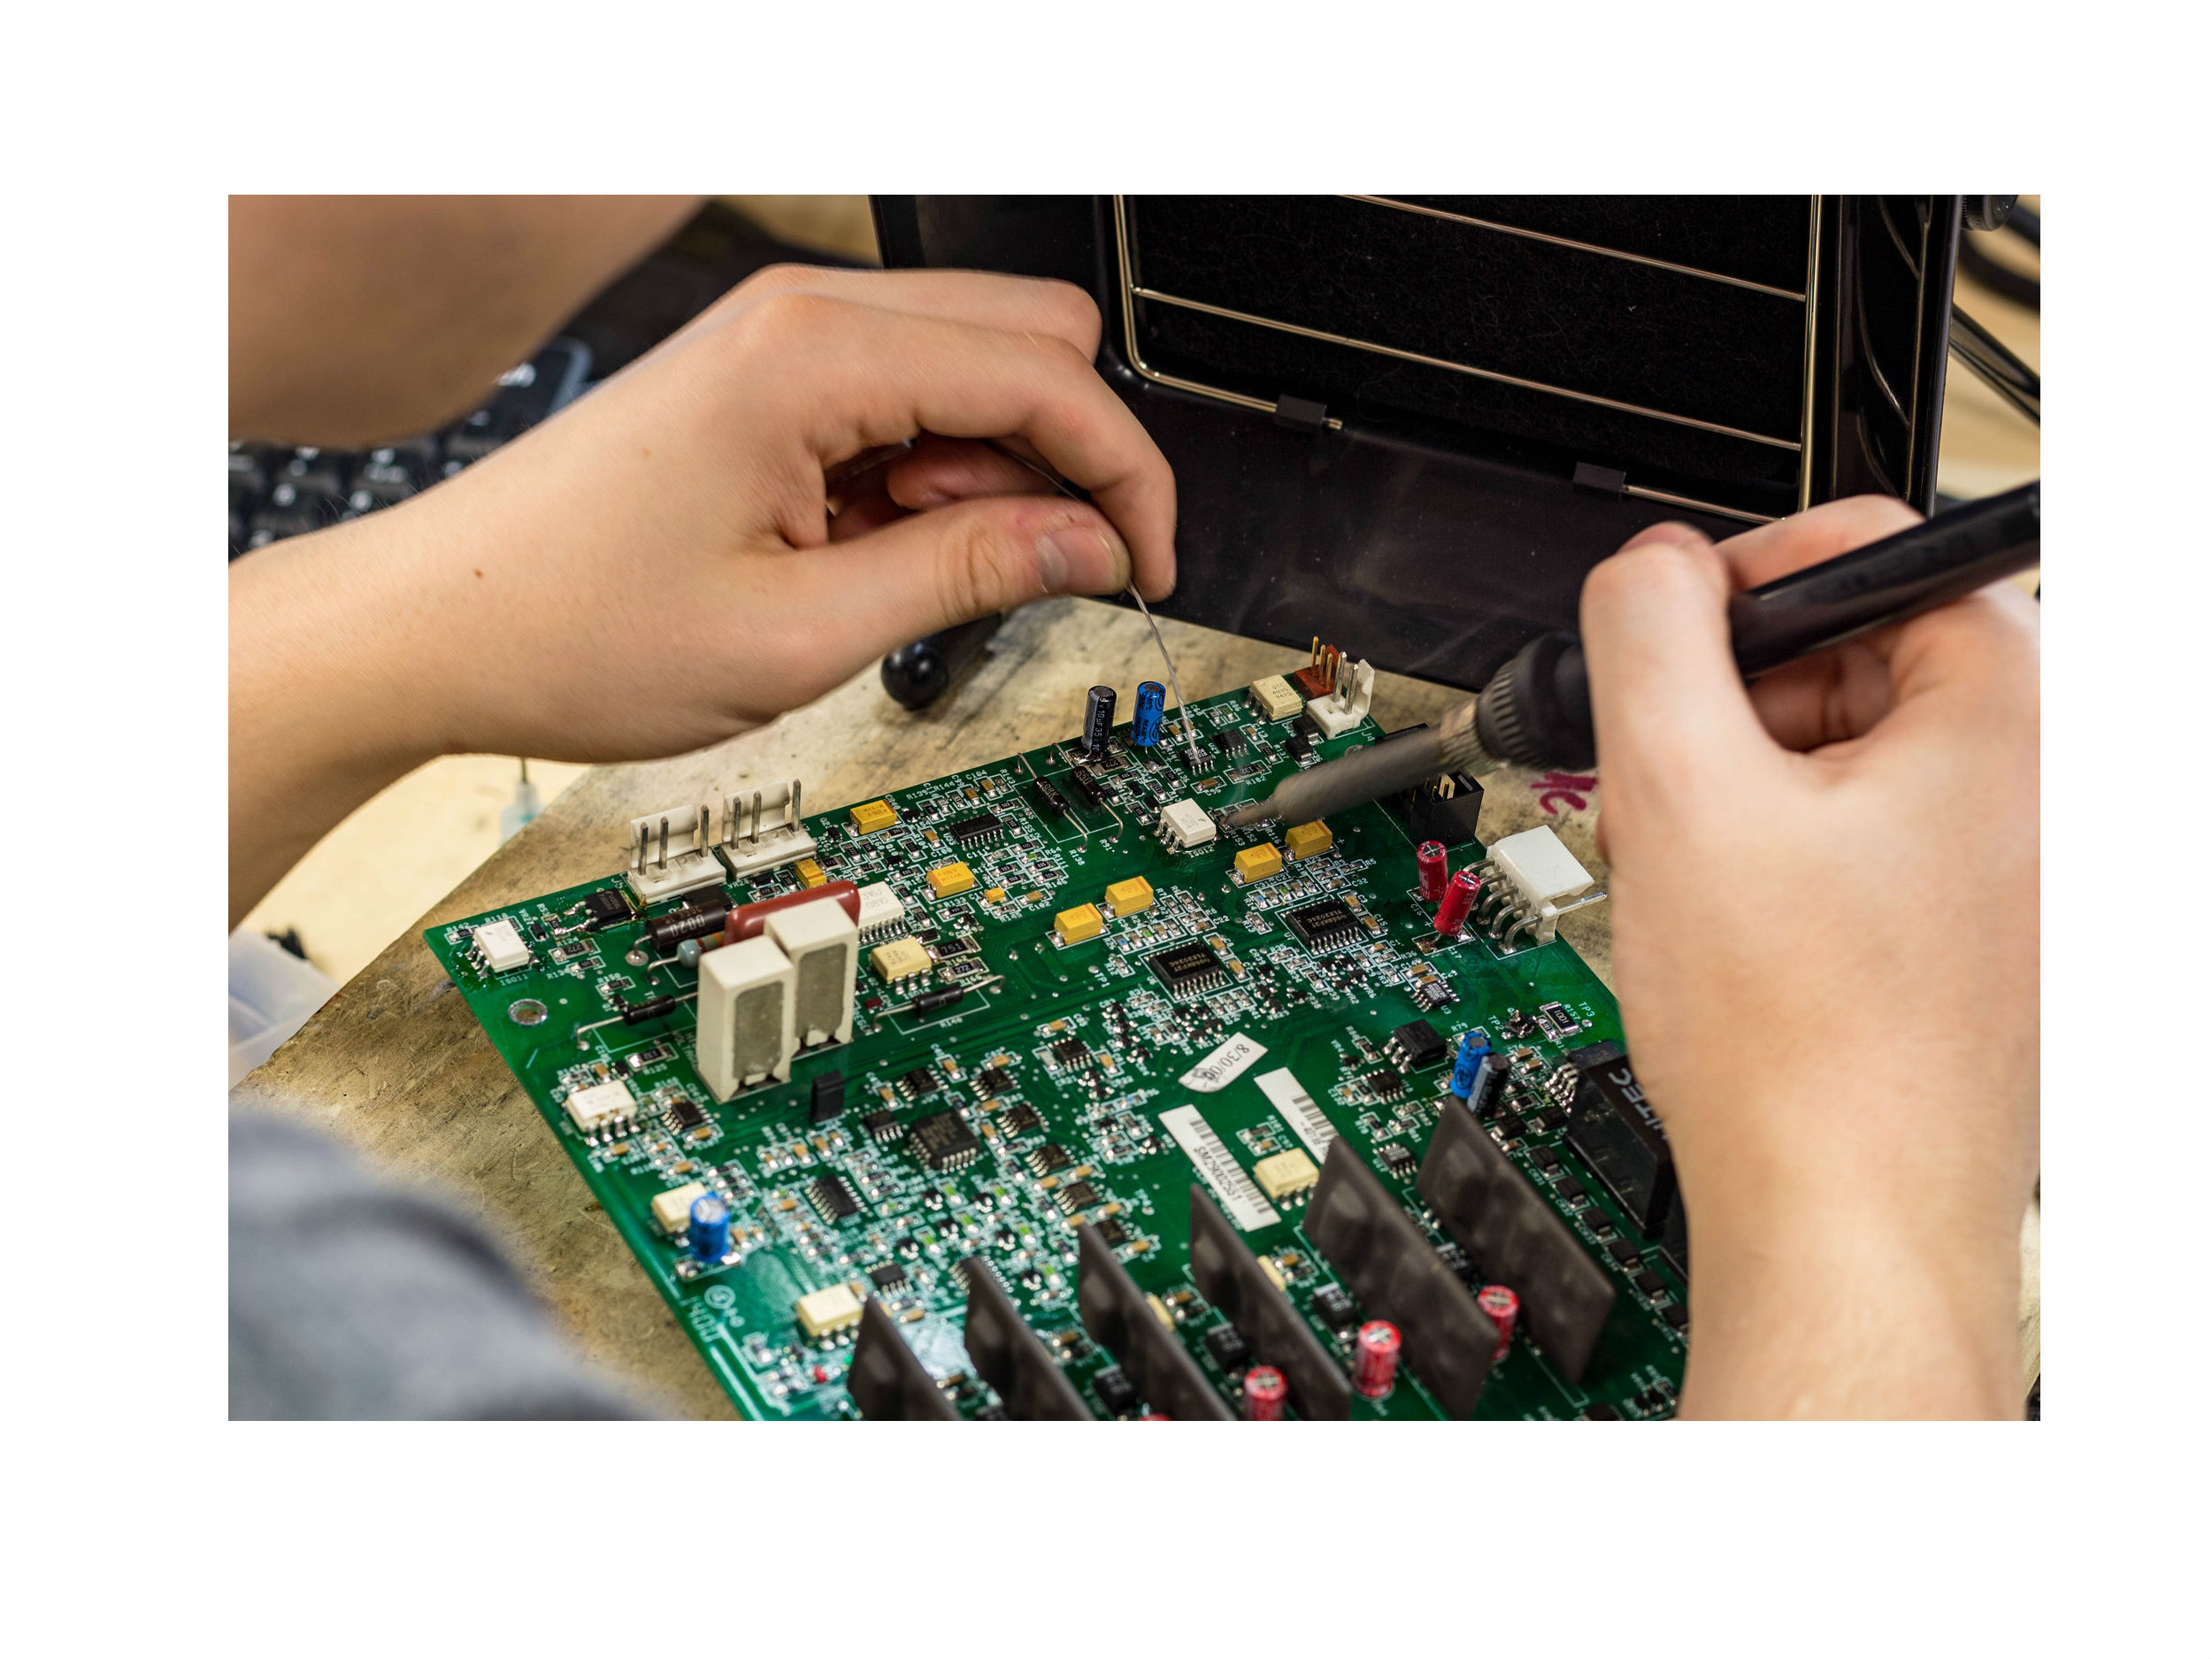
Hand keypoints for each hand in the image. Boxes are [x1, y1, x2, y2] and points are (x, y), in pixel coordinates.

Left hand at [230, 265, 1175, 921]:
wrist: (435, 626)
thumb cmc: (569, 624)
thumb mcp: (799, 636)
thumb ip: (967, 574)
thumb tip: (1090, 545)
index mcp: (812, 356)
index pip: (1048, 375)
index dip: (1125, 478)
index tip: (1148, 566)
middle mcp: (801, 317)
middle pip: (1031, 339)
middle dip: (1065, 460)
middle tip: (1035, 574)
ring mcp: (781, 341)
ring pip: (974, 369)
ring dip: (988, 475)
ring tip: (903, 576)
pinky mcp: (766, 380)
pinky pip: (906, 403)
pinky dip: (925, 477)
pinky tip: (867, 553)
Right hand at [1578, 497, 2038, 1417]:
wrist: (1847, 1228)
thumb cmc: (1801, 1053)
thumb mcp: (1677, 790)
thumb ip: (1646, 632)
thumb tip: (1646, 570)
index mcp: (2009, 714)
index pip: (1870, 549)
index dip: (1738, 578)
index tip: (1661, 635)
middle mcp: (2042, 783)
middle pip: (1850, 655)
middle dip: (1729, 705)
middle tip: (1661, 783)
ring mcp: (2021, 868)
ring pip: (1848, 752)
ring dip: (1743, 786)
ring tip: (1691, 876)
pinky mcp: (1982, 934)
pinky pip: (1868, 838)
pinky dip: (1781, 855)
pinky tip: (1730, 927)